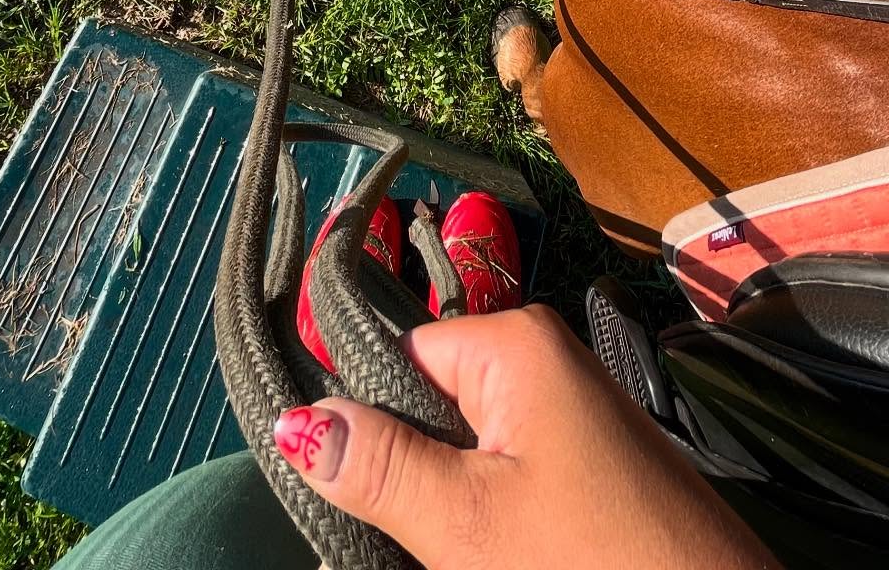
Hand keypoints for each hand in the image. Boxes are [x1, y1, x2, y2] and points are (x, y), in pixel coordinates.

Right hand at [272, 304, 775, 569]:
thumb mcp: (466, 522)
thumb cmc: (592, 561)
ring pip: (467, 445)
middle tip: (415, 530)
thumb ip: (378, 466)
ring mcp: (571, 411)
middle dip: (411, 468)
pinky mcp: (589, 461)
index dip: (368, 422)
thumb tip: (296, 419)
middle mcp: (545, 358)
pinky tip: (495, 552)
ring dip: (448, 499)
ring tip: (458, 547)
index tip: (349, 483)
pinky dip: (489, 512)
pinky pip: (508, 469)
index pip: (399, 358)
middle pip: (431, 401)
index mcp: (515, 342)